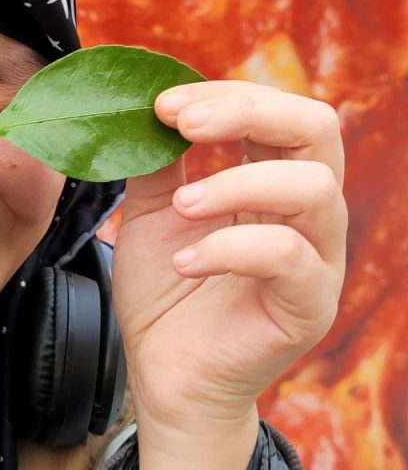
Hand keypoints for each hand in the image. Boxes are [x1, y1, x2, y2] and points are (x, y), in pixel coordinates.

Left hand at [110, 81, 345, 469]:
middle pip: (318, 129)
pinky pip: (289, 258)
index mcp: (274, 180)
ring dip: (237, 182)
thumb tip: (151, 103)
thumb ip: (160, 160)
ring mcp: (318, 260)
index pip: (278, 110)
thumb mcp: (152, 212)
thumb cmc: (166, 291)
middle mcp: (308, 213)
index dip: (226, 94)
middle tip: (182, 122)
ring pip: (315, 188)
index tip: (163, 104)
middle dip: (248, 111)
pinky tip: (184, 262)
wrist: (164, 375)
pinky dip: (229, 249)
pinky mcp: (309, 307)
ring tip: (180, 204)